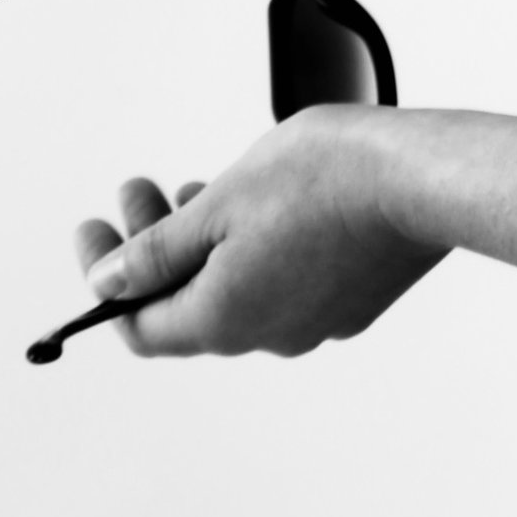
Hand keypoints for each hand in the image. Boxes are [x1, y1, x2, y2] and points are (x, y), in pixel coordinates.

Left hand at [76, 114, 440, 357]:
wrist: (422, 181)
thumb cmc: (323, 182)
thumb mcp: (220, 204)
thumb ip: (159, 250)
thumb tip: (109, 283)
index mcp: (223, 319)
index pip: (139, 326)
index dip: (105, 280)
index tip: (93, 231)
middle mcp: (265, 335)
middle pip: (186, 303)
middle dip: (154, 247)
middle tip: (140, 191)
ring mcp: (313, 321)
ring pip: (235, 289)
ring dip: (202, 244)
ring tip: (198, 186)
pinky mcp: (351, 300)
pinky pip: (281, 282)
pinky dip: (251, 249)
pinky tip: (258, 202)